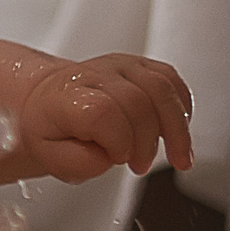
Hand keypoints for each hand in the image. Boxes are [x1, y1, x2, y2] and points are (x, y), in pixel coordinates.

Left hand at [19, 54, 194, 182]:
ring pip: (162, 89)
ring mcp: (120, 66)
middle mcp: (95, 74)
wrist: (46, 99)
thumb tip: (107, 158)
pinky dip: (183, 108)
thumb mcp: (48, 156)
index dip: (120, 141)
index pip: (104, 112)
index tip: (119, 158)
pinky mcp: (139, 65)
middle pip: (138, 103)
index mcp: (68, 96)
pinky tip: (180, 131)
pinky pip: (171, 79)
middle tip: (140, 165)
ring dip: (177, 129)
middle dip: (147, 143)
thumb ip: (76, 163)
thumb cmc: (50, 128)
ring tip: (178, 157)